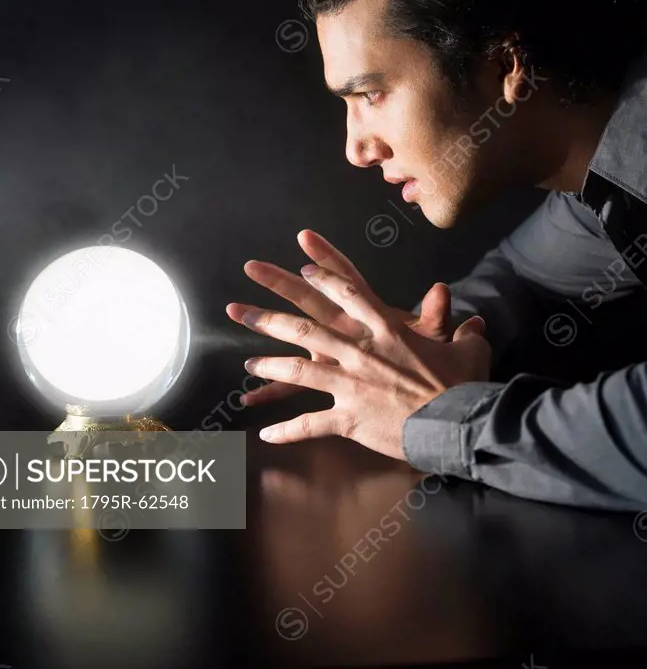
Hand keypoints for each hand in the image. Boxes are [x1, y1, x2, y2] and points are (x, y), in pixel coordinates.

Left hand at [226, 232, 490, 461]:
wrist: (456, 425)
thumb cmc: (461, 384)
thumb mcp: (463, 346)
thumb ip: (449, 321)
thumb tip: (454, 300)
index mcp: (385, 329)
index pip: (347, 293)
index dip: (322, 277)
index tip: (301, 267)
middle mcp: (359, 351)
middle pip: (304, 327)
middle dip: (268, 316)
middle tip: (238, 309)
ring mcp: (349, 384)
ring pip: (298, 371)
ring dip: (270, 366)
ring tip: (248, 364)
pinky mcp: (348, 418)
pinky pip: (310, 424)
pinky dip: (287, 431)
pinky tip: (266, 434)